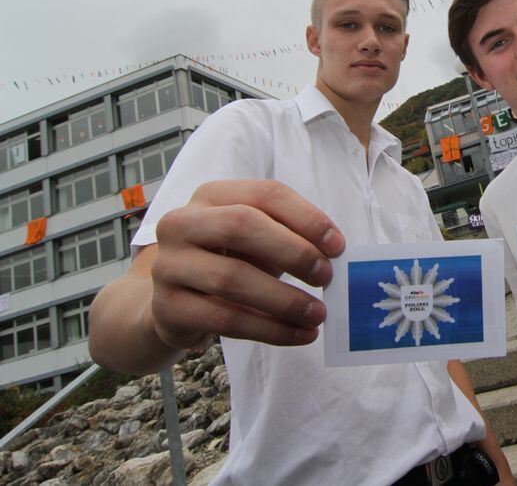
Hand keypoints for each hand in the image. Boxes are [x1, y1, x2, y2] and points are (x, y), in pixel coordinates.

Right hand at [146, 180, 343, 348]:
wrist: (172, 302)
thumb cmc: (228, 261)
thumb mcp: (256, 240)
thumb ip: (289, 238)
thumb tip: (334, 256)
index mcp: (211, 195)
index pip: (265, 194)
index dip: (306, 217)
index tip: (338, 246)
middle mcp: (182, 223)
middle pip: (242, 225)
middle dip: (293, 251)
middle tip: (326, 277)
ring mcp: (169, 265)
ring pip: (232, 278)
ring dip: (285, 300)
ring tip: (318, 314)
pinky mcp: (167, 306)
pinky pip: (225, 319)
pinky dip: (270, 329)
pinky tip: (299, 334)